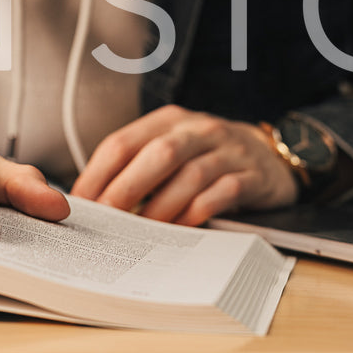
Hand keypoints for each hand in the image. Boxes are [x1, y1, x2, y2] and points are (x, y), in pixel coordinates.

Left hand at [68, 105, 298, 224]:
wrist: (270, 156)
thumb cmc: (206, 157)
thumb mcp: (172, 149)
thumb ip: (138, 167)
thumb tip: (92, 202)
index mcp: (168, 121)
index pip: (123, 142)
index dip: (97, 174)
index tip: (81, 204)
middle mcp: (198, 130)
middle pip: (157, 155)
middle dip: (126, 189)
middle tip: (106, 220)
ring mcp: (228, 151)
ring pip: (190, 175)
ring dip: (161, 207)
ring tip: (141, 232)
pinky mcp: (252, 176)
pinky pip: (222, 193)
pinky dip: (198, 212)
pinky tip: (181, 229)